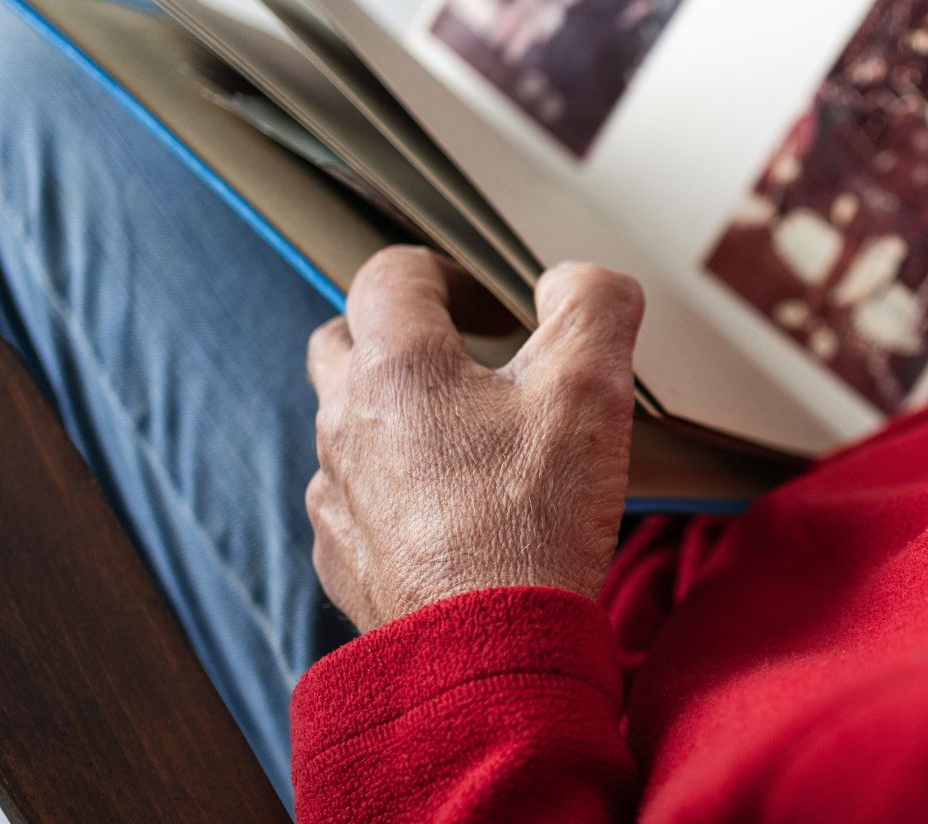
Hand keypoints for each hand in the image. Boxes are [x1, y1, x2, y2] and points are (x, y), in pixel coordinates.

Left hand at [304, 247, 644, 631]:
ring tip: (469, 448)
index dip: (445, 272)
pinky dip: (394, 496)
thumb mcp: (591, 387)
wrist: (491, 655)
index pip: (391, 275)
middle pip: (343, 345)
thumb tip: (573, 280)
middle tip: (464, 362)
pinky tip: (452, 520)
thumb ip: (590, 304)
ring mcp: (336, 497)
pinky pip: (356, 505)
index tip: (491, 304)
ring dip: (397, 421)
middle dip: (398, 338)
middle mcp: (346, 424)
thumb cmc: (533, 522)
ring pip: (347, 430)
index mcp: (397, 367)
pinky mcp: (343, 561)